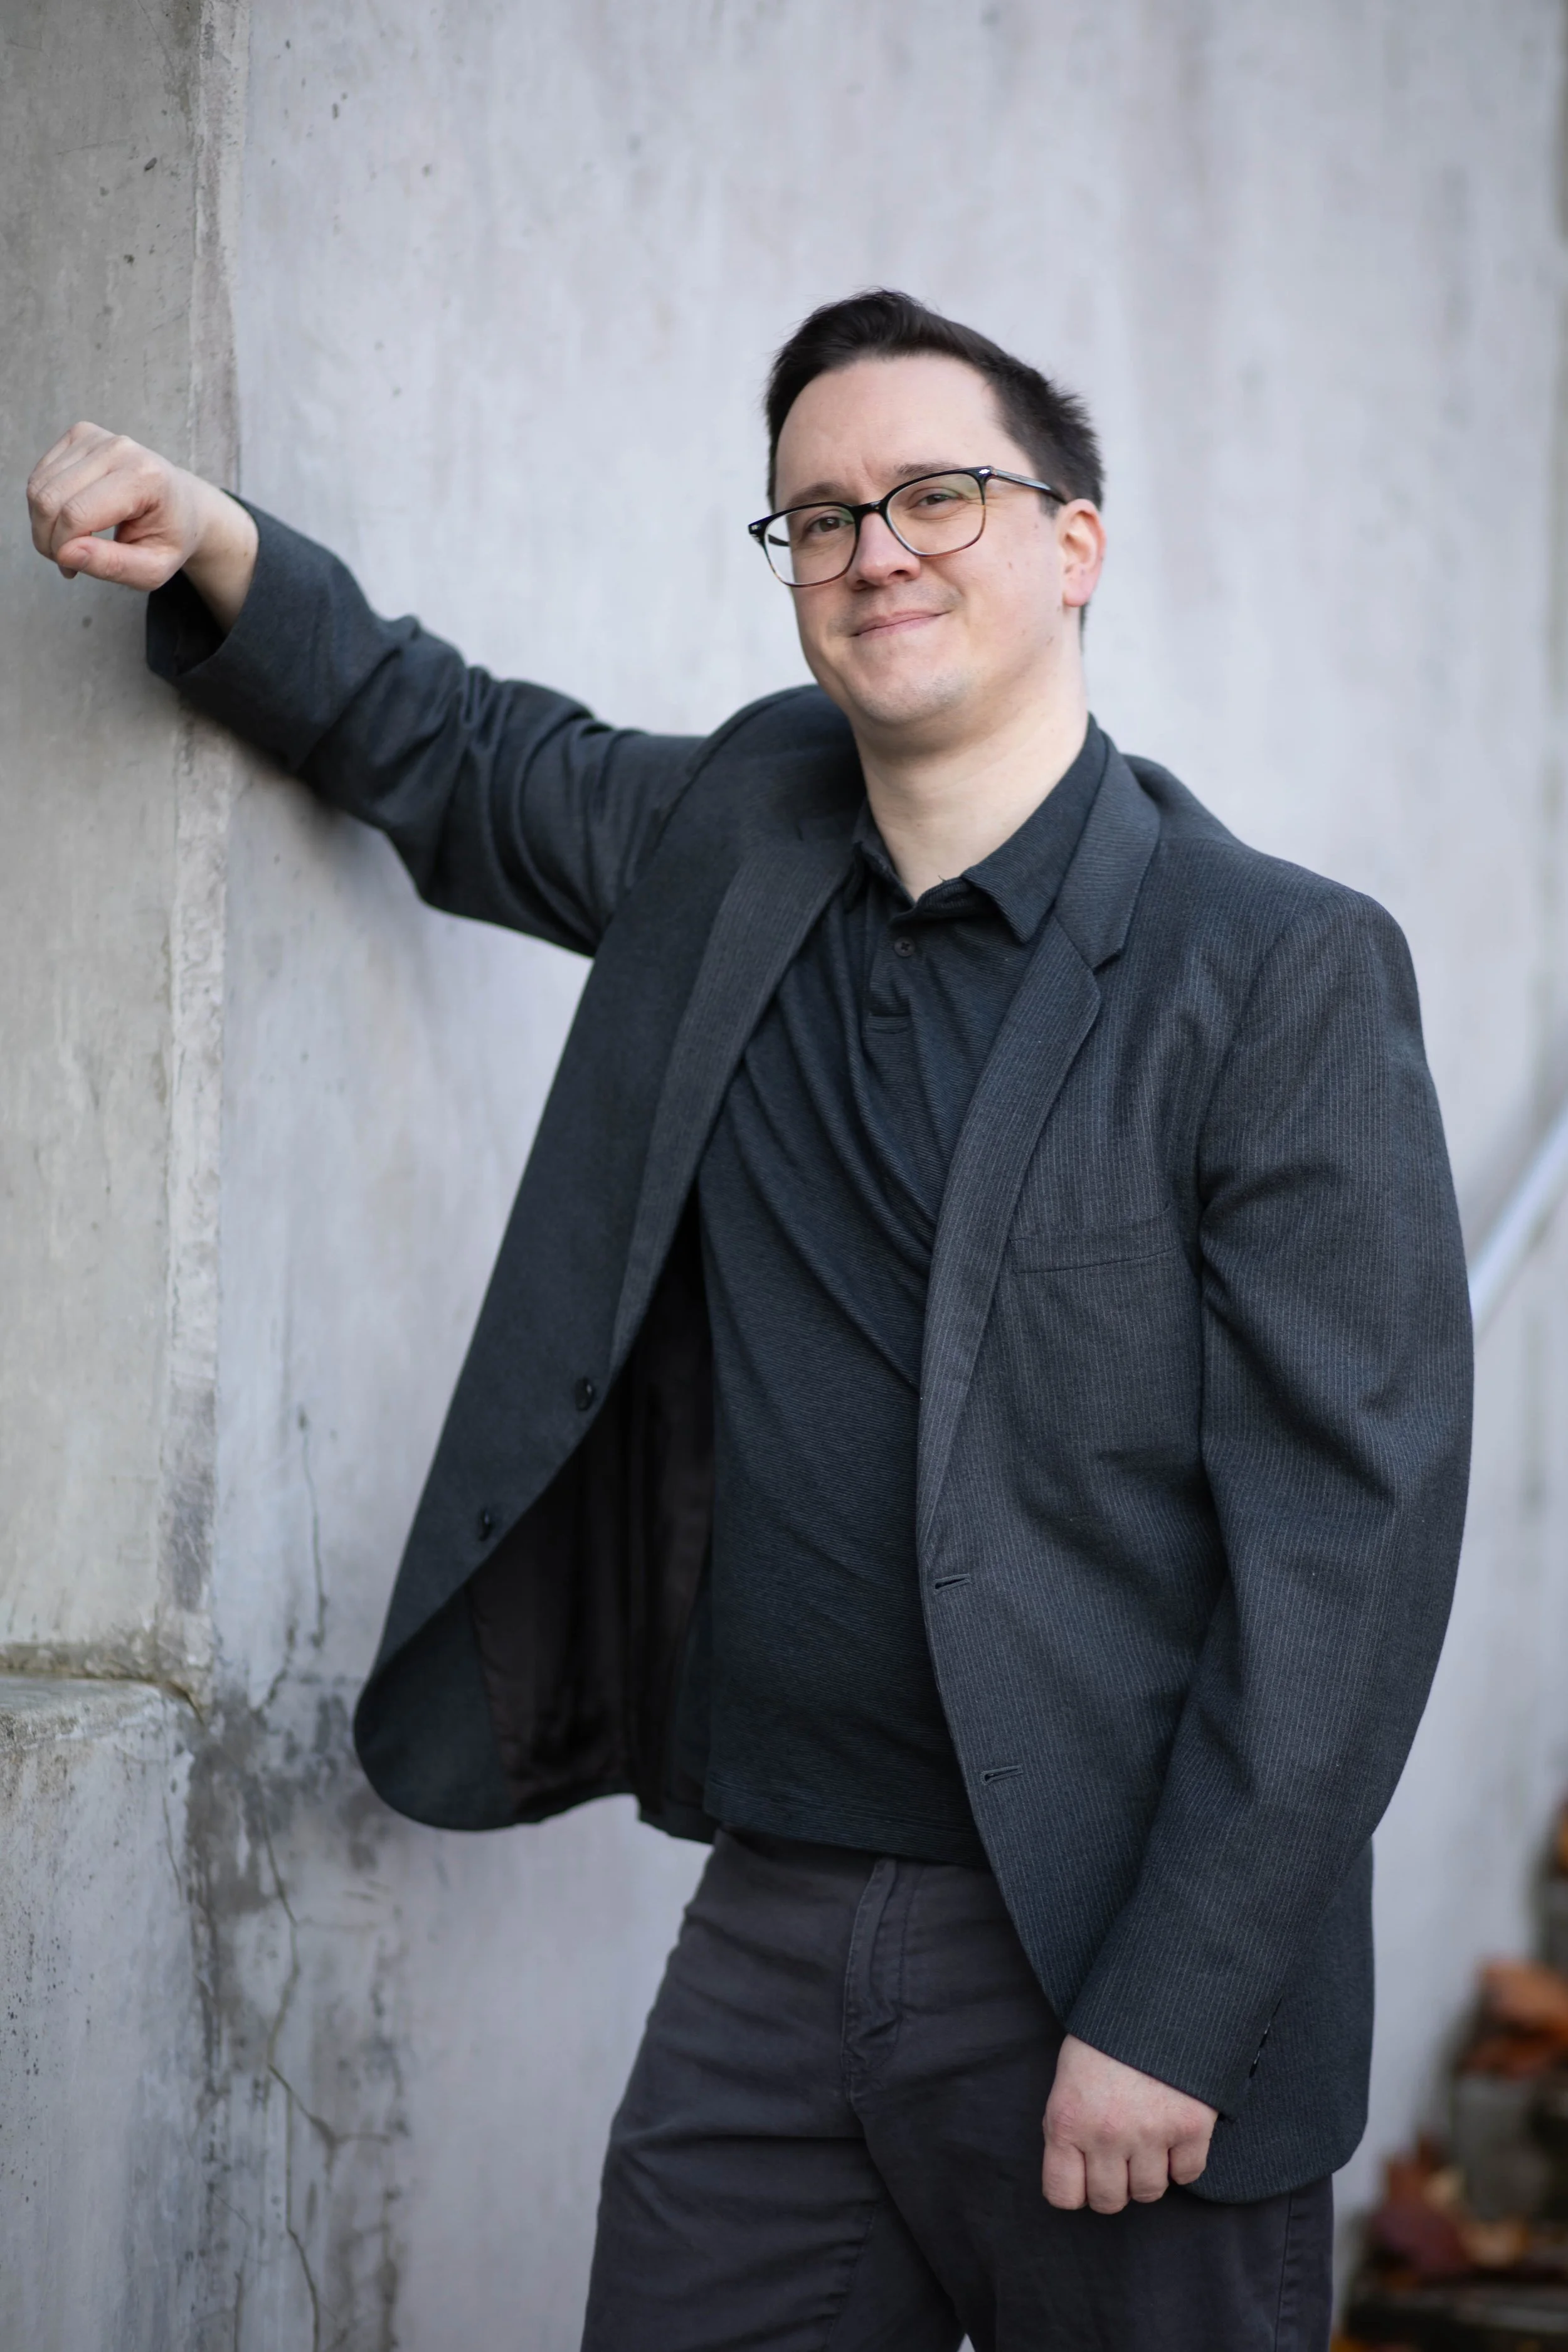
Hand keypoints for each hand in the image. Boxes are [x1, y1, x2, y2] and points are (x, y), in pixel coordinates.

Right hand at [26, 421, 257, 628]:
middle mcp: (119, 448)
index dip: (62, 548)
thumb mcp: (154, 569)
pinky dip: (43, 505)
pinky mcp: (80, 434)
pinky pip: (40, 475)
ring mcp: (97, 437)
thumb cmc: (169, 538)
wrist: (183, 505)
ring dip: (43, 524)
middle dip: (47, 539)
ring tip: (69, 543)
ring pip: (38, 487)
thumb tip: (65, 555)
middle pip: (50, 499)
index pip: (76, 514)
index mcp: (144, 478)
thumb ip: (114, 566)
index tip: (71, 570)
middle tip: (66, 561)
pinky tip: (67, 519)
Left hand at [1042, 2033, 1215, 2212]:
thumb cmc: (1106, 2034)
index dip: (1075, 2189)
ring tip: (1147, 2139)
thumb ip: (1067, 2125)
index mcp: (1066, 2120)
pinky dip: (1183, 2161)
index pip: (1062, 2195)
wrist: (1156, 1995)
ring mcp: (1150, 2132)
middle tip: (1119, 2157)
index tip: (1084, 2177)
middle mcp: (1105, 2133)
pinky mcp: (1190, 2127)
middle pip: (1109, 2201)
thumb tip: (1074, 2169)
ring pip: (1149, 2193)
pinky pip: (1187, 2174)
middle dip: (1113, 2184)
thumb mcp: (1068, 2076)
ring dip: (1149, 2174)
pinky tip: (1174, 2133)